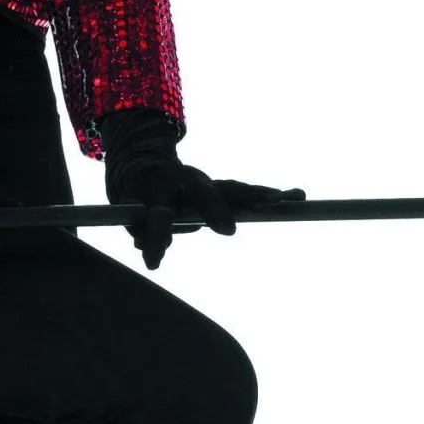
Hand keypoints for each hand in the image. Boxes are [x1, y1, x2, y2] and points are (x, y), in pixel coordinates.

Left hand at [100, 109, 305, 271]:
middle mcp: (187, 179)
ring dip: (259, 195)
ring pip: (235, 190)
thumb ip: (140, 227)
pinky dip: (269, 195)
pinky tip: (296, 197)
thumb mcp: (127, 208)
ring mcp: (208, 183)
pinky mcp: (221, 189)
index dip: (156, 238)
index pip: (158, 216)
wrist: (145, 160)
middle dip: (218, 211)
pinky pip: (246, 193)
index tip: (153, 263)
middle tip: (229, 230)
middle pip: (206, 193)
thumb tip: (148, 244)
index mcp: (158, 184)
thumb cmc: (134, 192)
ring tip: (285, 200)